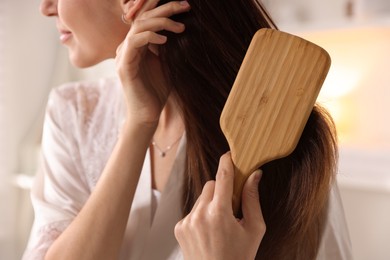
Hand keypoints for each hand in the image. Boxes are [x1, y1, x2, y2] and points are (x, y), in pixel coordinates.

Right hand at [116, 0, 190, 126]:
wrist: (148, 114)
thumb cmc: (157, 91)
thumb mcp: (166, 63)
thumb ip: (167, 46)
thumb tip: (180, 27)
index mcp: (137, 45)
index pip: (147, 18)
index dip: (163, 8)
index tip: (184, 5)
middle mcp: (128, 47)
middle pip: (143, 17)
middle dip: (165, 9)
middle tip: (186, 5)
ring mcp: (124, 55)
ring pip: (138, 27)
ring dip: (160, 22)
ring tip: (180, 26)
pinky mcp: (124, 66)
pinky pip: (134, 43)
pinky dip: (149, 37)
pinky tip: (165, 40)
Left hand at [175, 152, 265, 259]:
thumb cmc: (239, 257)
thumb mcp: (254, 229)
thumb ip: (252, 199)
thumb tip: (255, 175)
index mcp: (219, 213)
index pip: (222, 176)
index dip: (226, 162)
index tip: (229, 154)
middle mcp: (199, 214)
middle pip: (211, 185)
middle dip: (221, 190)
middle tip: (231, 206)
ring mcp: (187, 221)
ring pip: (201, 197)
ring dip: (211, 203)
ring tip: (219, 224)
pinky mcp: (179, 227)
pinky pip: (192, 210)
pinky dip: (201, 215)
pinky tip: (209, 231)